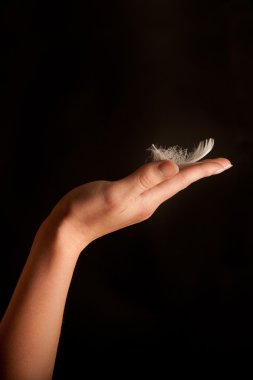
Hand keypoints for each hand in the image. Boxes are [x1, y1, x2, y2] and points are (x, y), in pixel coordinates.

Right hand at [50, 157, 231, 251]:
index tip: (225, 164)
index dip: (203, 170)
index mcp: (148, 199)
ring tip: (197, 166)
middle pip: (179, 183)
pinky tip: (163, 173)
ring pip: (167, 185)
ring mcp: (137, 203)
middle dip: (199, 171)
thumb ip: (143, 179)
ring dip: (184, 174)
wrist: (67, 230)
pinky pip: (153, 186)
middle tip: (218, 163)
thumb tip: (171, 167)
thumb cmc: (87, 210)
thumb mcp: (115, 192)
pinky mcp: (126, 202)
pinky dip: (164, 176)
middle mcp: (147, 203)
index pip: (181, 180)